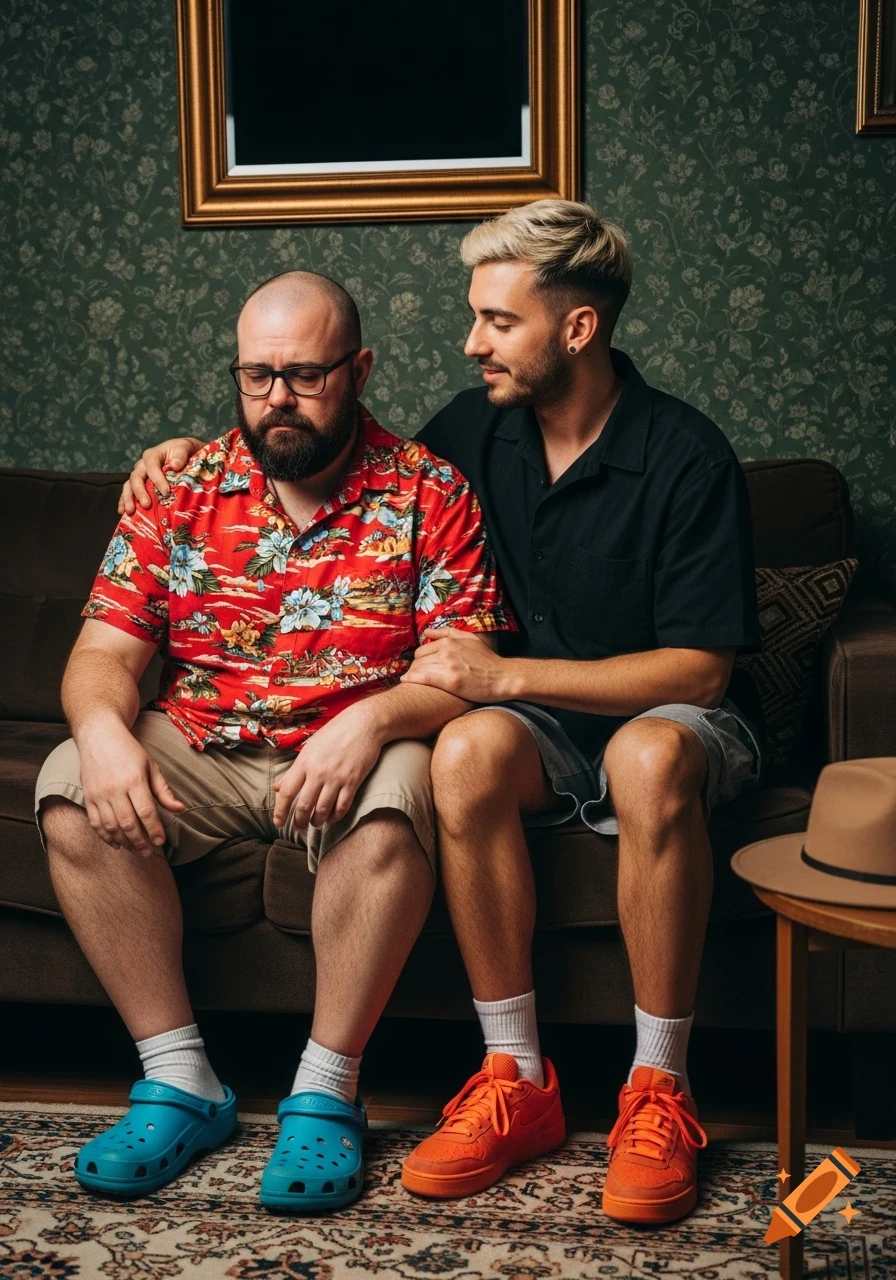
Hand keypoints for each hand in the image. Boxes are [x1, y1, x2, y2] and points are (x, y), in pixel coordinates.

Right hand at [78, 721, 185, 856]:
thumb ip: (163, 790)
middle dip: (140, 841)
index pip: (146, 812)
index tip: (160, 842)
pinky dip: (105, 836)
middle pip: (128, 823)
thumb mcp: (151, 766)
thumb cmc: (128, 750)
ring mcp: (99, 794)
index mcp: (134, 780)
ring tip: (134, 850)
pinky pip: (95, 823)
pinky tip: (116, 843)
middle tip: (148, 852)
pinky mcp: (88, 797)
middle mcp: (115, 789)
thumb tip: (179, 809)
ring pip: (111, 826)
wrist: (98, 736)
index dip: (154, 830)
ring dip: (123, 842)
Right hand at [118, 437, 204, 515]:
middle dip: (139, 492)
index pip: (151, 466)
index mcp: (152, 455)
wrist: (184, 455)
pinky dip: (124, 502)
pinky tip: (123, 512)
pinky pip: (129, 492)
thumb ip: (180, 455)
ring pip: (129, 486)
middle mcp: (142, 465)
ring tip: (130, 511)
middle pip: (136, 477)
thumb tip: (174, 466)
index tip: (166, 492)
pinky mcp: (139, 485)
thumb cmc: (184, 451)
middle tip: (146, 505)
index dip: (157, 479)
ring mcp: (139, 475)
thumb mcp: (185, 448)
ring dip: (128, 499)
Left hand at [272, 708, 382, 830]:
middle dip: (300, 822)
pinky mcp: (353, 781)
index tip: (278, 823)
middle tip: (300, 828)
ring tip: (316, 823)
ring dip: (318, 822)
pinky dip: (336, 817)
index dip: (280, 811)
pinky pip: (342, 807)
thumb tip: (277, 787)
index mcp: (304, 762)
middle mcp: (318, 772)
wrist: (364, 724)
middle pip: (304, 806)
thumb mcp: (310, 748)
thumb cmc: (335, 733)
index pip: (287, 792)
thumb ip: (293, 770)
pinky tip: (332, 818)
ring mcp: (337, 778)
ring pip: (323, 810)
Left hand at [400, 628, 510, 702]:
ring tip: (412, 681)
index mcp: (450, 641)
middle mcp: (447, 651)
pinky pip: (424, 678)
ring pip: (419, 668)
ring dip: (412, 674)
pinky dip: (412, 679)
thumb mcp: (470, 639)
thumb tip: (426, 632)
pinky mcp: (450, 681)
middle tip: (416, 676)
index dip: (419, 660)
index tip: (420, 668)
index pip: (422, 650)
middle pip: (418, 659)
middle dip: (415, 667)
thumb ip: (447, 633)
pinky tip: (406, 681)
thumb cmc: (488, 660)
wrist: (503, 677)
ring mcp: (448, 665)